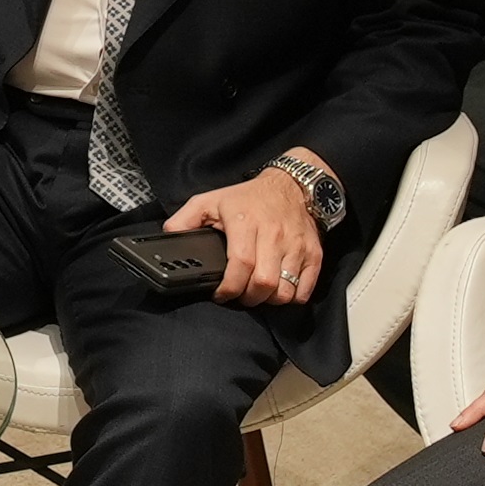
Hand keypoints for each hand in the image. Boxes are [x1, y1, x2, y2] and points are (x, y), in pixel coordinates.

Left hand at [168, 158, 325, 307]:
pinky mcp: (314, 254)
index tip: (220, 295)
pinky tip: (278, 289)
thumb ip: (186, 219)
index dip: (229, 288)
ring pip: (286, 291)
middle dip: (248, 298)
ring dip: (269, 300)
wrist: (291, 185)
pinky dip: (292, 297)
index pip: (241, 265)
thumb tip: (170, 236)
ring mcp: (296, 246)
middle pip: (264, 284)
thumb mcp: (210, 200)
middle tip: (239, 296)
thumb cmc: (248, 198)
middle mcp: (274, 235)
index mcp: (246, 223)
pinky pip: (305, 290)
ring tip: (257, 293)